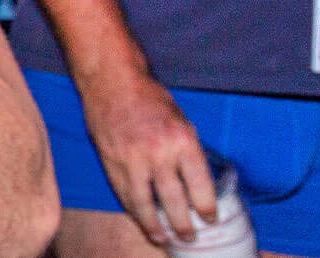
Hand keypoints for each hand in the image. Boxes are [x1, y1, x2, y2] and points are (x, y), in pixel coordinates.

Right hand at [79, 68, 215, 245]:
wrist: (111, 79)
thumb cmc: (150, 97)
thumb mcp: (181, 121)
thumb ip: (187, 151)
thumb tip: (195, 181)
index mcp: (183, 141)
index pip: (200, 185)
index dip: (206, 208)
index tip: (210, 219)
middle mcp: (158, 152)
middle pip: (174, 200)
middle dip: (183, 224)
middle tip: (190, 237)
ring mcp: (131, 158)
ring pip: (144, 203)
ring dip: (154, 226)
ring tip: (163, 239)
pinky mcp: (110, 160)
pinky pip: (123, 192)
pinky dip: (132, 209)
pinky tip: (140, 218)